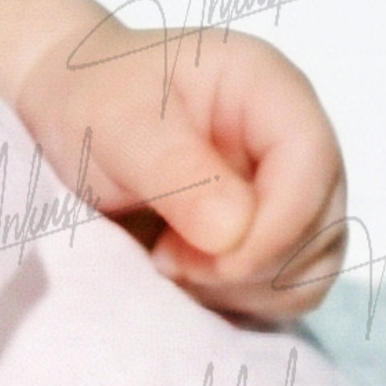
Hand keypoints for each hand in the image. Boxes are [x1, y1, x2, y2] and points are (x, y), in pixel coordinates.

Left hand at [21, 14, 347, 323]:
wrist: (65, 112)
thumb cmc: (91, 99)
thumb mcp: (116, 123)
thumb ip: (174, 170)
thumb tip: (233, 234)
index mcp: (268, 87)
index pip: (311, 161)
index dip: (278, 224)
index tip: (213, 261)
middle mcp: (292, 139)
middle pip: (320, 223)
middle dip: (249, 262)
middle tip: (167, 256)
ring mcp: (288, 190)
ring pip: (309, 267)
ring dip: (241, 286)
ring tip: (168, 259)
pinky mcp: (273, 235)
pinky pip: (285, 290)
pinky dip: (238, 298)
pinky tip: (183, 272)